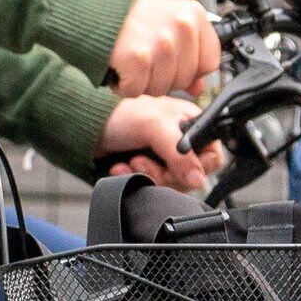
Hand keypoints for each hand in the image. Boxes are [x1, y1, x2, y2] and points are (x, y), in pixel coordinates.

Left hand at [95, 96, 217, 192]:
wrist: (87, 126)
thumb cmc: (120, 114)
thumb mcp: (155, 127)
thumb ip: (180, 154)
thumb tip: (197, 179)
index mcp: (191, 123)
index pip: (212, 154)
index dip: (197, 165)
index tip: (177, 165)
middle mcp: (181, 141)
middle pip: (191, 175)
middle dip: (165, 172)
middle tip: (144, 160)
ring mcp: (165, 157)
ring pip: (172, 184)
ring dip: (149, 175)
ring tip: (131, 162)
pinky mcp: (150, 170)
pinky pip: (154, 186)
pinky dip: (136, 178)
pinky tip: (123, 167)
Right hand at [107, 0, 217, 97]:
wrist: (88, 7)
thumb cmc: (126, 15)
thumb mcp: (165, 23)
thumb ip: (188, 53)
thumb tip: (198, 87)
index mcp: (193, 15)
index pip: (210, 63)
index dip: (189, 70)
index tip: (171, 63)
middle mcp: (182, 27)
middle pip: (185, 80)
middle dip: (163, 77)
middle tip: (144, 57)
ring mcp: (161, 43)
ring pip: (161, 88)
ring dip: (141, 81)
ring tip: (131, 59)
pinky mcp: (138, 57)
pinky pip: (136, 91)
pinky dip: (123, 86)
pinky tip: (119, 67)